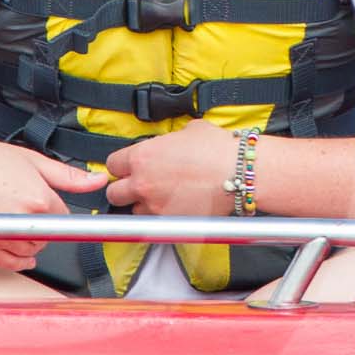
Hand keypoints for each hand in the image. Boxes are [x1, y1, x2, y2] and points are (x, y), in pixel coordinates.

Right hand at [0, 133, 109, 271]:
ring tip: (14, 221)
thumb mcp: (32, 160)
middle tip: (27, 209)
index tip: (48, 207)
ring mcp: (1, 238)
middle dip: (42, 227)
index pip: (65, 219)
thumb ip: (68, 177)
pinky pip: (8, 263)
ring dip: (27, 242)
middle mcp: (21, 222)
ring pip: (30, 252)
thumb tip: (98, 181)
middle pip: (48, 238)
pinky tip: (15, 248)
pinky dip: (15, 259)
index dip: (56, 211)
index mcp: (38, 200)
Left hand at [104, 120, 239, 216]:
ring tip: (160, 197)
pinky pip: (154, 223)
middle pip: (114, 193)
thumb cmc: (219, 150)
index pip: (112, 164)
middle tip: (137, 184)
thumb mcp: (189, 130)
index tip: (128, 167)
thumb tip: (170, 142)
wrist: (241, 172)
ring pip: (133, 211)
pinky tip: (173, 207)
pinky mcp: (171, 222)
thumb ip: (170, 139)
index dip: (121, 165)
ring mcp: (155, 206)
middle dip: (123, 189)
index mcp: (142, 156)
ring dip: (141, 205)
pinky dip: (159, 218)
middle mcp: (143, 183)